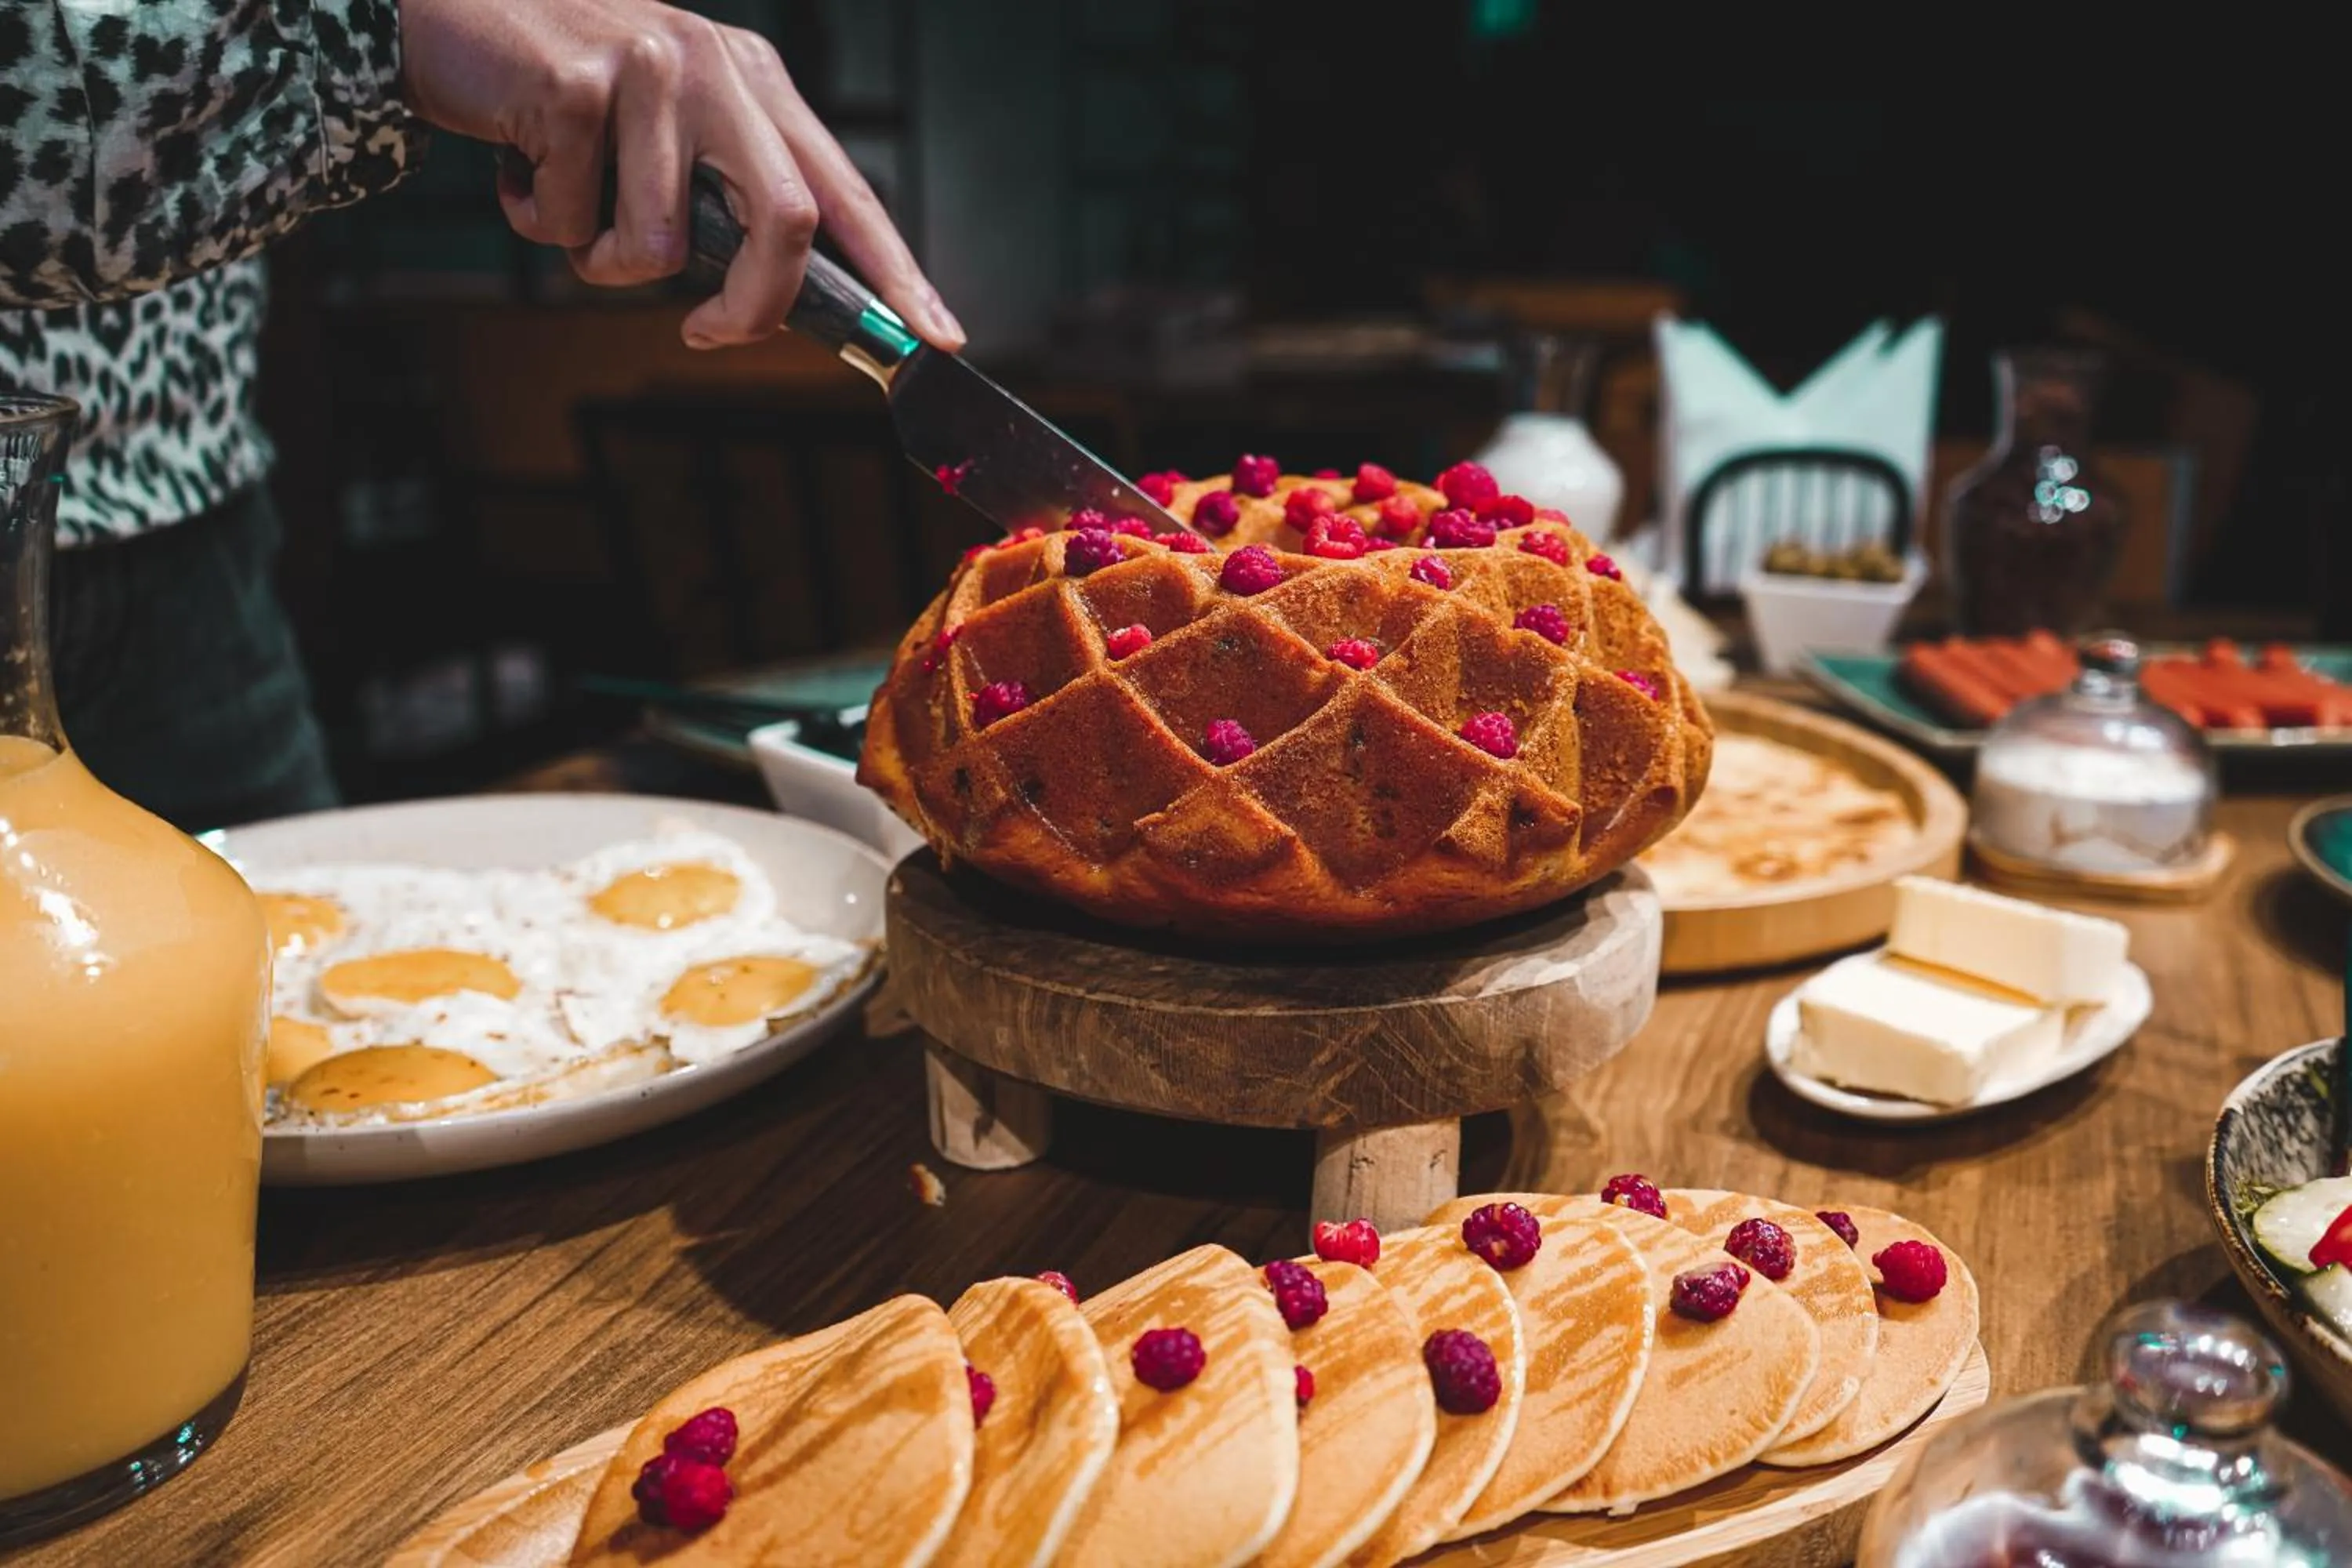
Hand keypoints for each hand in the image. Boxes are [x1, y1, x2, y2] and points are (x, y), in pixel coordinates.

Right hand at [398, 0, 962, 350]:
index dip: (896, 271)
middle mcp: (717, 67)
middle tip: (707, 333)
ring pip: (658, 248)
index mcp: (755, 82)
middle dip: (752, 308)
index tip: (936, 337)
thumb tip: (778, 304)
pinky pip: (569, 225)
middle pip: (787, 223)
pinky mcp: (576, 87)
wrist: (448, 15)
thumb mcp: (666, 136)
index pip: (846, 192)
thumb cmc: (560, 93)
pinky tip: (517, 161)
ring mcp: (649, 70)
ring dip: (596, 256)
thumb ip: (724, 200)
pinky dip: (535, 221)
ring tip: (564, 197)